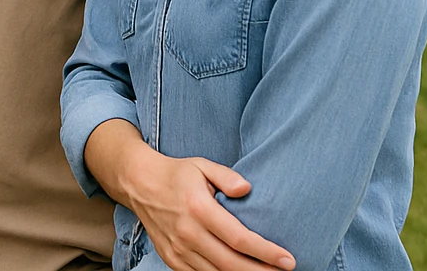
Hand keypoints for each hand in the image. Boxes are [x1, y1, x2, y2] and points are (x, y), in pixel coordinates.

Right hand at [86, 120, 293, 270]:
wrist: (139, 184)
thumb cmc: (176, 174)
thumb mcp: (202, 165)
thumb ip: (226, 176)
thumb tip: (247, 188)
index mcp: (199, 208)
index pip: (239, 238)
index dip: (266, 252)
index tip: (287, 259)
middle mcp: (188, 233)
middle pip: (231, 264)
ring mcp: (178, 250)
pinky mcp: (172, 259)